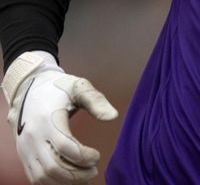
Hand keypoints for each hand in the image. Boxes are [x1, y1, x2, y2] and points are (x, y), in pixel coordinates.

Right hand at [2, 51, 117, 183]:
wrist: (28, 89)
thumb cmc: (59, 88)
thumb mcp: (78, 86)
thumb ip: (96, 101)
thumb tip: (113, 117)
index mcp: (48, 119)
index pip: (65, 146)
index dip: (84, 156)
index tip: (97, 156)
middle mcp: (33, 136)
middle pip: (53, 166)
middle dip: (77, 174)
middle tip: (93, 170)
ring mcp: (26, 148)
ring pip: (42, 176)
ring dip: (65, 181)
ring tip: (84, 175)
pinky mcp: (23, 155)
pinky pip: (34, 177)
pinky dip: (52, 182)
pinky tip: (69, 177)